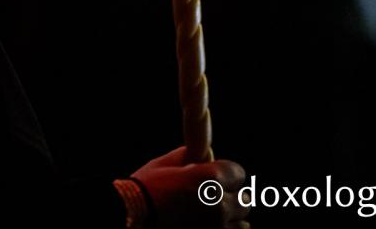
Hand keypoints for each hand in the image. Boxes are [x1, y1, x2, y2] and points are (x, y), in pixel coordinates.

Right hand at [131, 145, 249, 228]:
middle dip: (231, 197)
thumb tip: (201, 154)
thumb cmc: (145, 188)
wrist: (130, 215)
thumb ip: (187, 157)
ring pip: (242, 223)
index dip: (227, 174)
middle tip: (214, 198)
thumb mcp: (164, 164)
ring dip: (230, 218)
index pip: (238, 173)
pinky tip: (209, 225)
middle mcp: (219, 204)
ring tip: (211, 215)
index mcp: (210, 178)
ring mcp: (217, 227)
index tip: (219, 178)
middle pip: (244, 201)